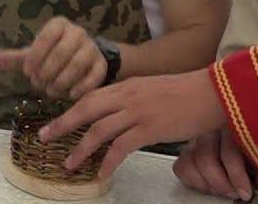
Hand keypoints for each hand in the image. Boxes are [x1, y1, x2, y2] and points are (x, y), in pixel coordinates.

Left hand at [0, 17, 105, 99]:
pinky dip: (81, 88)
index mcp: (59, 25)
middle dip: (47, 72)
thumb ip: (15, 58)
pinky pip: (94, 76)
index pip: (46, 37)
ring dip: (61, 82)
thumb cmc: (53, 55)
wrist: (84, 56)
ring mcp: (92, 48)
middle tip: (38, 84)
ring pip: (78, 65)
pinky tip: (70, 95)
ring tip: (51, 91)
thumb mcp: (34, 54)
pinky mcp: (102, 64)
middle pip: (62, 53)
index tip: (27, 72)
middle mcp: (78, 33)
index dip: (35, 56)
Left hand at [40, 69, 226, 180]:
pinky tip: (101, 173)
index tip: (56, 121)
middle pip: (86, 108)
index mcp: (127, 85)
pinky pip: (121, 147)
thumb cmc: (186, 92)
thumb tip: (117, 114)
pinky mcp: (150, 128)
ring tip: (69, 164)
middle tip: (45, 137)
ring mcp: (138, 111)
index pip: (91, 96)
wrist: (212, 92)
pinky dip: (108, 161)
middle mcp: (128, 95)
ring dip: (81, 148)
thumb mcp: (152, 89)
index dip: (70, 109)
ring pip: (99, 130)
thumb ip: (133, 98)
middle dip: (63, 124)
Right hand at [174, 130, 257, 201]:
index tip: (245, 192)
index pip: (228, 149)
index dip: (237, 175)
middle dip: (221, 183)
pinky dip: (192, 180)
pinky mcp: (187, 149)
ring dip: (207, 183)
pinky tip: (208, 184)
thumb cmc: (255, 143)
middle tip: (233, 193)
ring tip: (221, 190)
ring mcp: (197, 138)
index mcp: (232, 124)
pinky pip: (181, 166)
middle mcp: (211, 128)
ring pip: (190, 162)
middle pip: (205, 158)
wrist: (249, 135)